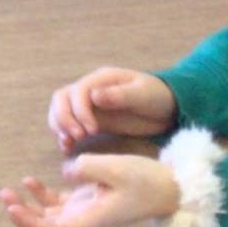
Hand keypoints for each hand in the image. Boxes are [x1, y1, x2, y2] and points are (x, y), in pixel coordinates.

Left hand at [0, 154, 178, 226]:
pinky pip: (57, 204)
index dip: (31, 225)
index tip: (14, 209)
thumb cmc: (147, 180)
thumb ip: (88, 168)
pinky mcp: (86, 200)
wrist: (168, 187)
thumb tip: (65, 171)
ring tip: (7, 191)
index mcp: (92, 220)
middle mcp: (84, 220)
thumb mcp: (119, 168)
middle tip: (4, 197)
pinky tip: (29, 181)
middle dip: (22, 216)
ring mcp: (84, 211)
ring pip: (48, 216)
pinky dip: (41, 195)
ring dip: (27, 206)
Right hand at [49, 67, 176, 154]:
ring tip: (69, 143)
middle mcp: (90, 89)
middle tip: (79, 137)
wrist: (167, 108)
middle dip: (64, 119)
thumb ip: (120, 95)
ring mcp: (88, 104)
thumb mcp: (143, 94)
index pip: (77, 91)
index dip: (79, 111)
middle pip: (61, 99)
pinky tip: (67, 147)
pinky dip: (63, 135)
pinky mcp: (90, 119)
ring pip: (60, 110)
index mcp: (102, 79)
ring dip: (59, 126)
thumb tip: (94, 96)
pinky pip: (68, 124)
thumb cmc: (157, 97)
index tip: (91, 130)